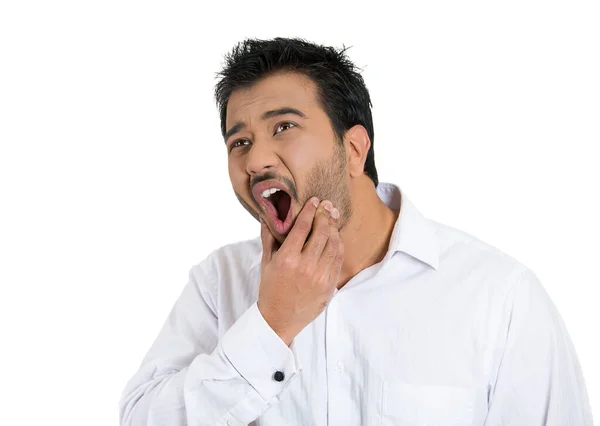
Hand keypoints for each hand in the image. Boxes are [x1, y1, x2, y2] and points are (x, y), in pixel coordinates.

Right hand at [257, 198, 343, 345]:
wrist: (279, 319)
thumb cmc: (270, 289)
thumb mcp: (266, 263)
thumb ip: (269, 238)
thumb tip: (267, 217)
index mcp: (287, 259)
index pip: (302, 227)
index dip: (310, 211)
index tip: (314, 201)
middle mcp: (305, 266)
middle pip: (321, 233)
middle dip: (325, 216)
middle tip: (327, 205)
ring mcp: (320, 276)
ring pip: (333, 244)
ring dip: (334, 228)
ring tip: (333, 218)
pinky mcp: (329, 285)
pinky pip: (338, 259)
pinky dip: (339, 245)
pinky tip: (336, 237)